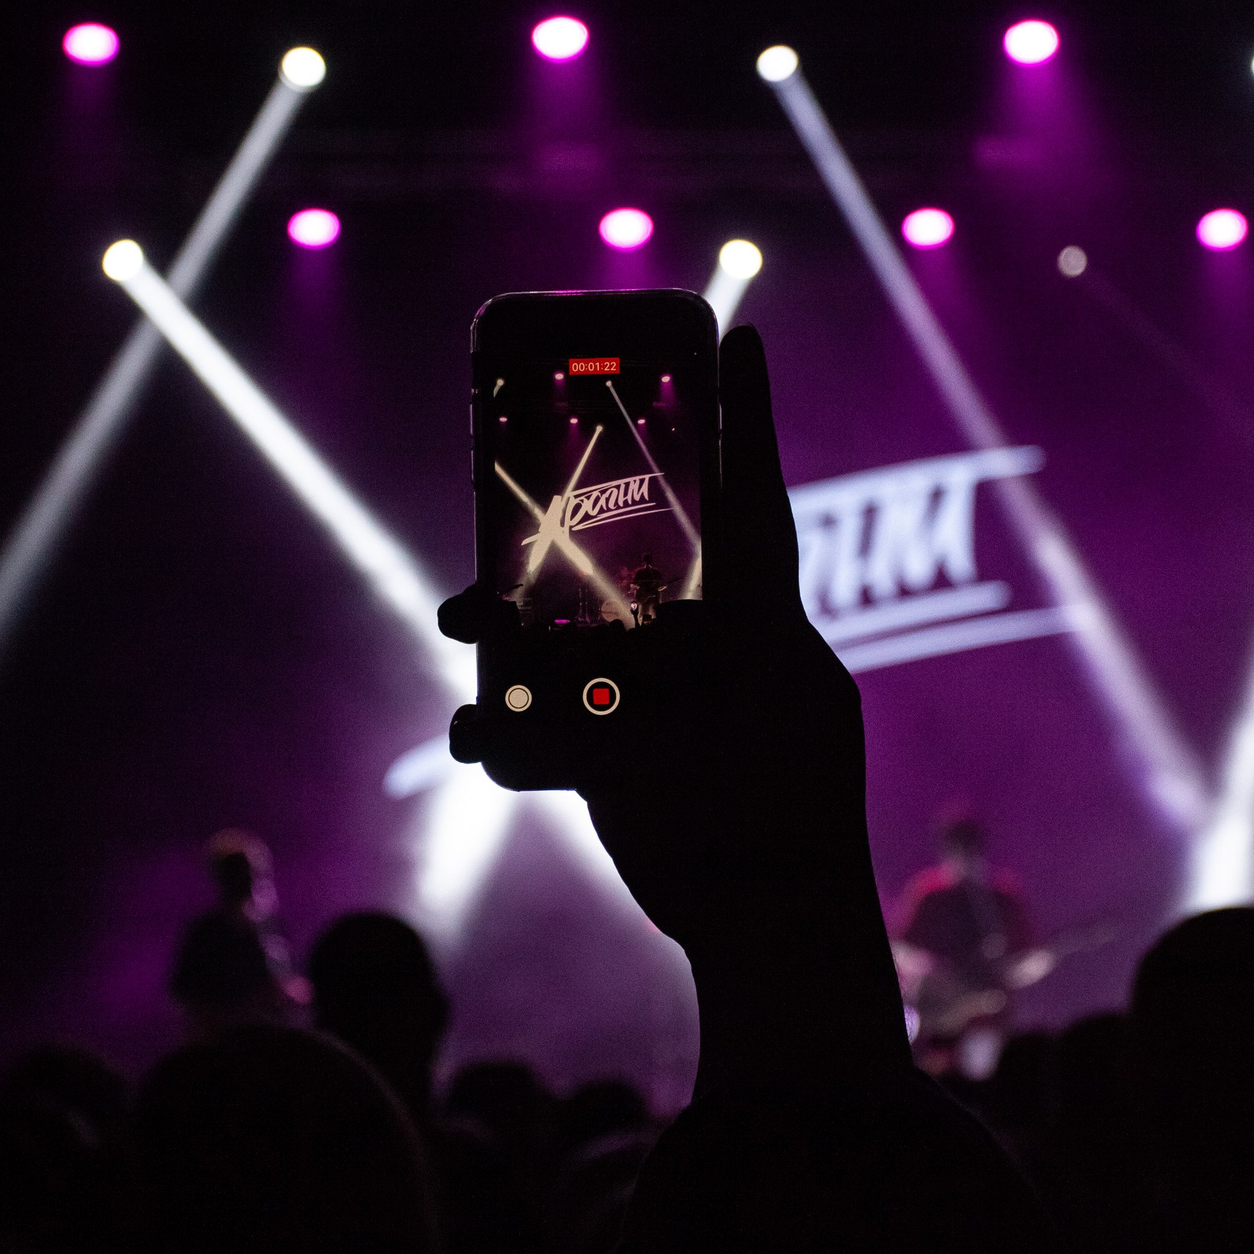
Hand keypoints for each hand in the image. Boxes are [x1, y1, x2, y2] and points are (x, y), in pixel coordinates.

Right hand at [439, 326, 906, 1086]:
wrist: (771, 920)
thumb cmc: (793, 807)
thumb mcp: (769, 706)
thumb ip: (714, 657)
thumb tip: (635, 637)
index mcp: (759, 613)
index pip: (751, 493)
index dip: (746, 415)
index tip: (744, 333)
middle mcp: (699, 642)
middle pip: (619, 550)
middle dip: (553, 522)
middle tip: (497, 485)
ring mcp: (648, 697)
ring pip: (562, 631)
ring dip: (503, 619)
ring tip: (461, 618)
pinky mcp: (606, 760)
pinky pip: (537, 724)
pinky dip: (500, 724)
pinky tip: (473, 731)